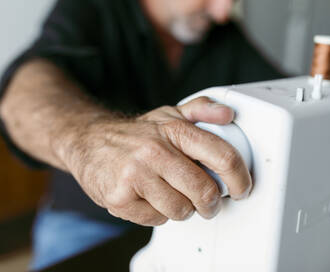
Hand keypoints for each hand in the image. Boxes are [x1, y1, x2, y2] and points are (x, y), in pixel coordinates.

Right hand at [60, 97, 251, 225]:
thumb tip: (228, 114)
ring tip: (174, 195)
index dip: (239, 177)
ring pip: (181, 210)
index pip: (221, 155)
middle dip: (212, 202)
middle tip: (209, 202)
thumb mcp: (169, 114)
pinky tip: (151, 198)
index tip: (242, 188)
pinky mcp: (119, 198)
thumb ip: (202, 110)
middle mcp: (154, 151)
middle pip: (203, 191)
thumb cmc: (135, 133)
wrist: (88, 141)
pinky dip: (158, 214)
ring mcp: (135, 175)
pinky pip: (156, 219)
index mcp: (173, 130)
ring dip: (183, 208)